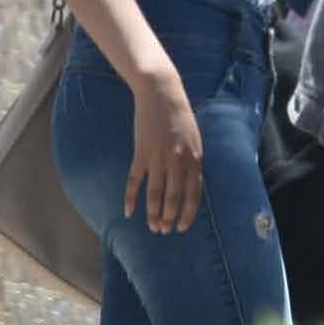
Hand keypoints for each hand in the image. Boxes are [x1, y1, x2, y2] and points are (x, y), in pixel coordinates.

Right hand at [126, 75, 205, 233]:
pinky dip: (130, 198)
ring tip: (152, 227)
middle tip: (163, 231)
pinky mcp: (141, 153)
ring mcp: (159, 157)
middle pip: (173, 197)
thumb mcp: (195, 139)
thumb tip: (190, 186)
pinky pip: (135, 181)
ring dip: (153, 213)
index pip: (193, 194)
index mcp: (195, 158)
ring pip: (155, 194)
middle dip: (168, 218)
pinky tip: (128, 211)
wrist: (162, 93)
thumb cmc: (180, 116)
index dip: (187, 213)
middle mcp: (178, 161)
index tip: (182, 226)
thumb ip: (193, 161)